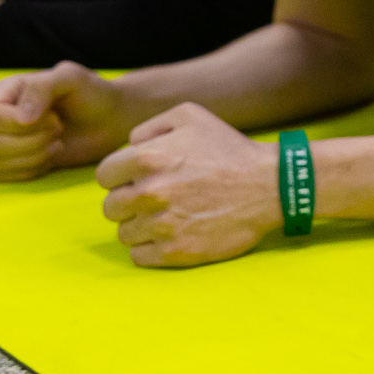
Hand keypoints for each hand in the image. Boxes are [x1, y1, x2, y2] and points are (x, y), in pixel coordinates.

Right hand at [0, 61, 137, 181]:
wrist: (108, 118)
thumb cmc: (89, 92)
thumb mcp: (70, 77)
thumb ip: (42, 88)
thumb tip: (21, 119)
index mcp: (5, 91)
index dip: (17, 124)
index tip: (53, 118)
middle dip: (30, 142)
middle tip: (59, 129)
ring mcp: (4, 140)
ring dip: (32, 157)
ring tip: (58, 143)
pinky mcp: (13, 162)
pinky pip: (3, 176)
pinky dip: (30, 171)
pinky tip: (52, 158)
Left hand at [95, 105, 280, 266]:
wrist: (270, 186)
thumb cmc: (229, 149)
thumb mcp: (190, 116)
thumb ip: (149, 128)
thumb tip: (127, 148)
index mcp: (147, 158)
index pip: (104, 176)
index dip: (119, 176)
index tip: (136, 179)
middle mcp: (149, 193)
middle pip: (110, 207)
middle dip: (127, 202)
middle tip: (153, 199)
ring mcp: (162, 226)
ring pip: (124, 233)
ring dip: (139, 226)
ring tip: (166, 217)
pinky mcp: (176, 252)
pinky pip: (139, 256)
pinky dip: (150, 248)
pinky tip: (169, 234)